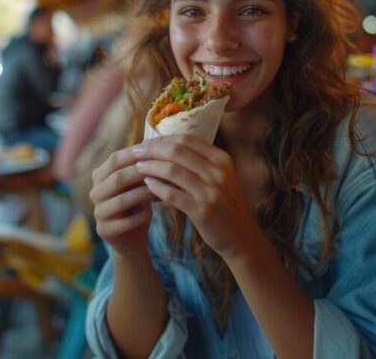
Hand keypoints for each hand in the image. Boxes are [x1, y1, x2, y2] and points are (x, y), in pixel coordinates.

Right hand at [89, 147, 156, 257]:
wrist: (131, 236)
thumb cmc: (137, 203)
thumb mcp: (138, 183)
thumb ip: (142, 168)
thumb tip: (159, 148)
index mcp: (100, 176)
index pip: (114, 159)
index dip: (134, 154)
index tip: (155, 150)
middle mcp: (95, 192)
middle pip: (117, 178)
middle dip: (140, 173)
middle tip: (160, 171)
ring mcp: (98, 212)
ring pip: (121, 200)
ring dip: (142, 194)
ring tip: (158, 191)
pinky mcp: (105, 230)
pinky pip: (125, 222)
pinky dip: (140, 215)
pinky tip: (150, 212)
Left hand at [133, 136, 260, 261]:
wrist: (240, 236)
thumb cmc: (223, 204)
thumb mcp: (218, 178)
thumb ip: (197, 163)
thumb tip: (164, 148)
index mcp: (221, 159)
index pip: (186, 140)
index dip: (162, 140)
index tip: (145, 143)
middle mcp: (218, 172)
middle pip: (176, 152)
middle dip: (151, 150)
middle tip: (135, 153)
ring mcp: (211, 191)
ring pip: (172, 170)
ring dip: (150, 167)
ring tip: (137, 168)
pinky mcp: (202, 210)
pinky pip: (172, 194)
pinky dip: (156, 188)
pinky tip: (146, 186)